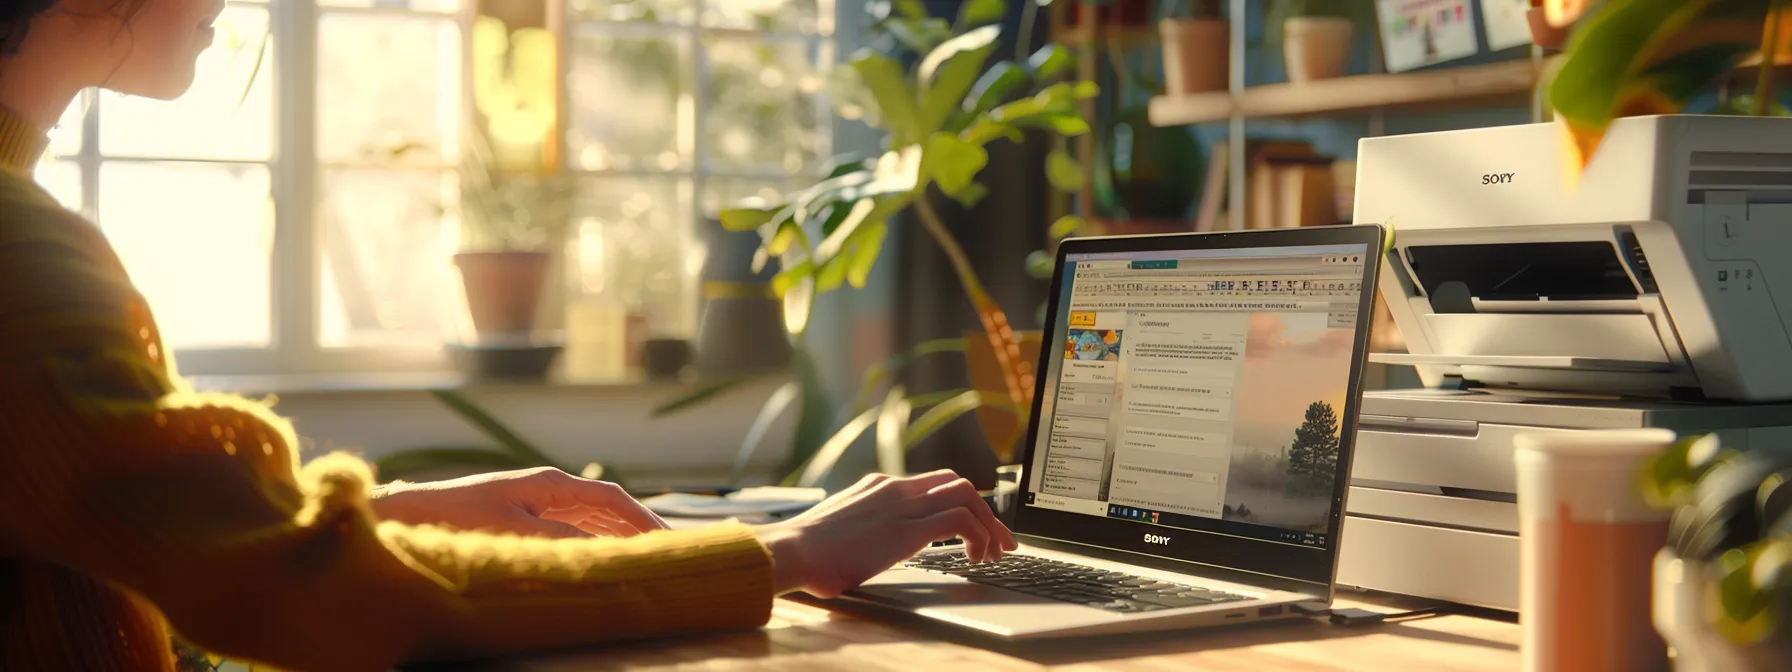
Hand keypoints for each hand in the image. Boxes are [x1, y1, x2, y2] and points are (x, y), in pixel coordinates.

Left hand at [369, 467, 667, 538]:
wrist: (412, 515)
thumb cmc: (459, 519)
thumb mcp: (517, 533)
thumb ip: (563, 540)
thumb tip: (607, 552)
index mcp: (550, 483)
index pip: (611, 497)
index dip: (642, 519)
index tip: (666, 540)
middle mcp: (548, 488)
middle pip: (606, 507)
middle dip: (636, 528)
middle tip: (665, 553)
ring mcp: (536, 502)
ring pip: (590, 518)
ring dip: (616, 537)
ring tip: (642, 559)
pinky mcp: (523, 517)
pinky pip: (571, 529)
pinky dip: (593, 542)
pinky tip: (603, 560)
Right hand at [753, 470, 1017, 597]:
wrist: (793, 551)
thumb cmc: (807, 553)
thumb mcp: (841, 534)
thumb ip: (861, 534)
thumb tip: (861, 557)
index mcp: (879, 487)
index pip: (933, 482)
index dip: (960, 502)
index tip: (973, 527)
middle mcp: (895, 488)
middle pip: (958, 483)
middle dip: (986, 511)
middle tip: (1000, 541)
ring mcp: (903, 504)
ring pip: (968, 495)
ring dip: (990, 525)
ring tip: (995, 553)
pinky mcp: (909, 526)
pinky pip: (962, 519)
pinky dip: (979, 536)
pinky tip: (976, 557)